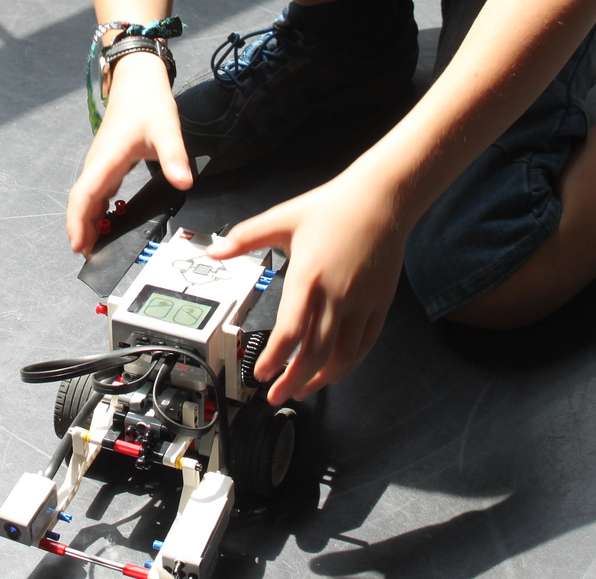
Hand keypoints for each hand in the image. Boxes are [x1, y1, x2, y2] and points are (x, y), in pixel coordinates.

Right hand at [66, 52, 194, 254]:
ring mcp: (100, 163)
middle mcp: (98, 162)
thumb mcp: (166, 129)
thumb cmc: (148, 102)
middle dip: (79, 228)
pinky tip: (104, 222)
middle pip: (81, 201)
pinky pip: (96, 191)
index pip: (85, 194)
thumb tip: (184, 183)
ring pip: (87, 197)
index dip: (78, 221)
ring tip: (93, 246)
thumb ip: (174, 158)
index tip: (78, 244)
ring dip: (86, 220)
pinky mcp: (107, 162)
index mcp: (107, 157)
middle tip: (87, 256)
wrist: (137, 80)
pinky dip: (96, 209)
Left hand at [208, 169, 405, 405]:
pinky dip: (348, 364)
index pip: (289, 332)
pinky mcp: (379, 304)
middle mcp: (336, 296)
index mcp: (308, 278)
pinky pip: (365, 344)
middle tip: (276, 396)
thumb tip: (213, 250)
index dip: (274, 359)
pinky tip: (334, 371)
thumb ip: (245, 237)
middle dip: (293, 380)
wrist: (382, 199)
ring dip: (321, 379)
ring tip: (303, 390)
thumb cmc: (332, 206)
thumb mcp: (283, 217)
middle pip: (315, 353)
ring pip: (342, 356)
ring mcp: (361, 303)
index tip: (260, 374)